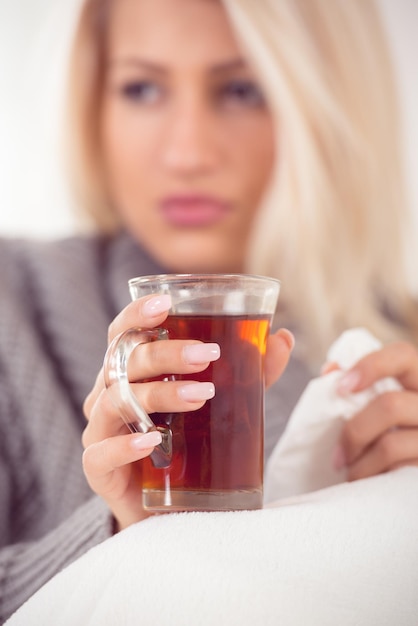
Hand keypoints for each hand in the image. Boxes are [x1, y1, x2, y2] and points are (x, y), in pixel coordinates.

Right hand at [82, 294, 292, 530]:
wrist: (172, 507)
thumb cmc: (191, 443)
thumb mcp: (224, 402)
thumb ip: (251, 372)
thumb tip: (284, 338)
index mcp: (131, 371)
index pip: (123, 333)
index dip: (137, 314)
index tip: (165, 303)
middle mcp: (109, 394)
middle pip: (123, 362)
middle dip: (166, 353)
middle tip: (208, 355)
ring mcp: (100, 431)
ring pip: (115, 401)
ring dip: (159, 393)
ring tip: (201, 395)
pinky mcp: (99, 470)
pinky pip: (99, 454)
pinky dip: (125, 446)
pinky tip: (153, 441)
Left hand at [332, 341, 417, 480]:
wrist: (413, 482)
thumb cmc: (393, 434)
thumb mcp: (380, 403)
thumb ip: (358, 383)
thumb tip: (331, 370)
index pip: (402, 355)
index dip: (371, 366)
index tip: (341, 387)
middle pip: (390, 405)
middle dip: (354, 432)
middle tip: (337, 456)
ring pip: (391, 444)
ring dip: (360, 464)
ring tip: (350, 474)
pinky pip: (399, 472)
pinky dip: (375, 479)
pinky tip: (368, 484)